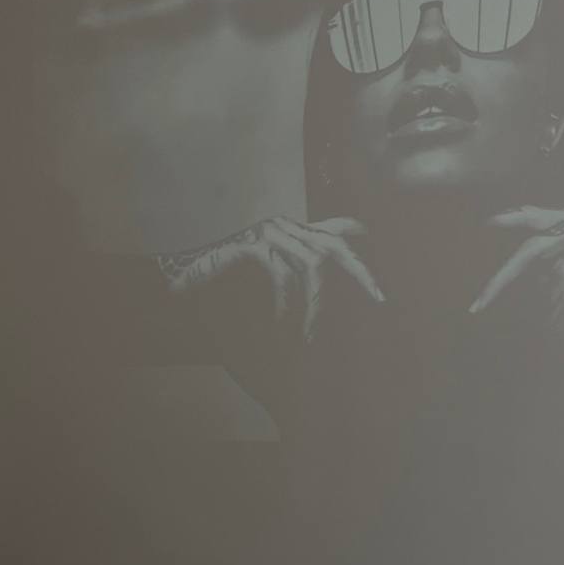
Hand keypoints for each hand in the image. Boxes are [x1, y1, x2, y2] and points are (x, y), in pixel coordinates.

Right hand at [168, 216, 384, 340]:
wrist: (183, 275)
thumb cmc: (225, 278)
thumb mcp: (264, 270)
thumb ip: (287, 270)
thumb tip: (314, 283)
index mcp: (290, 232)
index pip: (330, 227)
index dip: (351, 231)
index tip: (371, 237)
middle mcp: (285, 226)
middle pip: (335, 247)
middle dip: (360, 273)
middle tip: (380, 299)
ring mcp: (270, 232)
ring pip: (310, 269)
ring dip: (313, 308)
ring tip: (308, 338)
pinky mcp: (253, 244)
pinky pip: (280, 277)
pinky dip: (283, 303)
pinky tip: (279, 322)